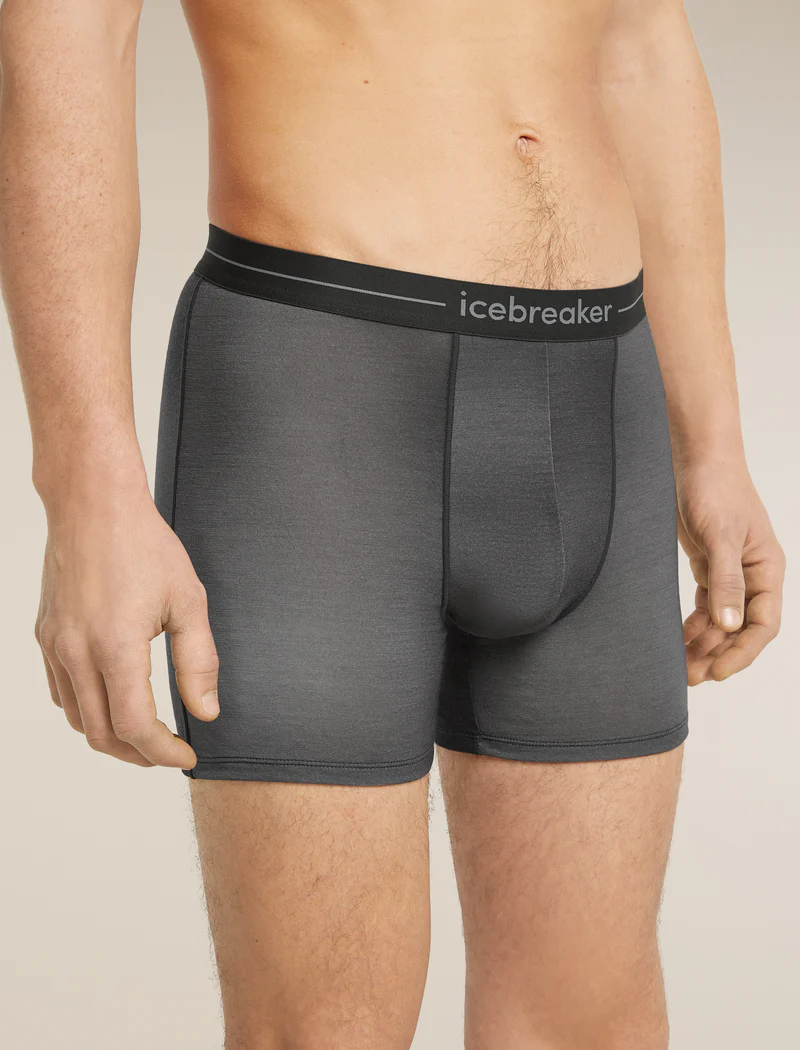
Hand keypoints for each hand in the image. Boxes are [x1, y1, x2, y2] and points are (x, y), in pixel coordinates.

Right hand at [35, 491, 218, 766]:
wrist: (93, 505)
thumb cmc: (144, 544)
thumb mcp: (188, 601)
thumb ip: (199, 663)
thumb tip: (206, 711)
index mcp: (115, 646)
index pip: (135, 726)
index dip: (163, 752)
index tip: (186, 754)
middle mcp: (76, 652)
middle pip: (102, 734)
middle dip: (139, 754)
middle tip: (170, 751)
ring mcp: (54, 645)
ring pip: (77, 719)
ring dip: (111, 736)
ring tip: (146, 733)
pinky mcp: (45, 636)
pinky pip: (61, 692)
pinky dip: (87, 711)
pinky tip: (114, 702)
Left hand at [676, 458, 784, 684]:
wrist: (694, 458)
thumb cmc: (714, 489)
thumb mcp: (721, 535)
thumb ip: (726, 581)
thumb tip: (731, 625)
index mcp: (767, 569)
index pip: (763, 624)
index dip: (743, 652)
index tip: (719, 672)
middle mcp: (752, 575)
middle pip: (741, 629)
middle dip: (719, 654)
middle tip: (691, 677)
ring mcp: (730, 571)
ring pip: (720, 621)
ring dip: (704, 644)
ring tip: (680, 666)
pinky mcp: (708, 565)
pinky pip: (704, 606)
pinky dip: (693, 624)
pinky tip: (678, 639)